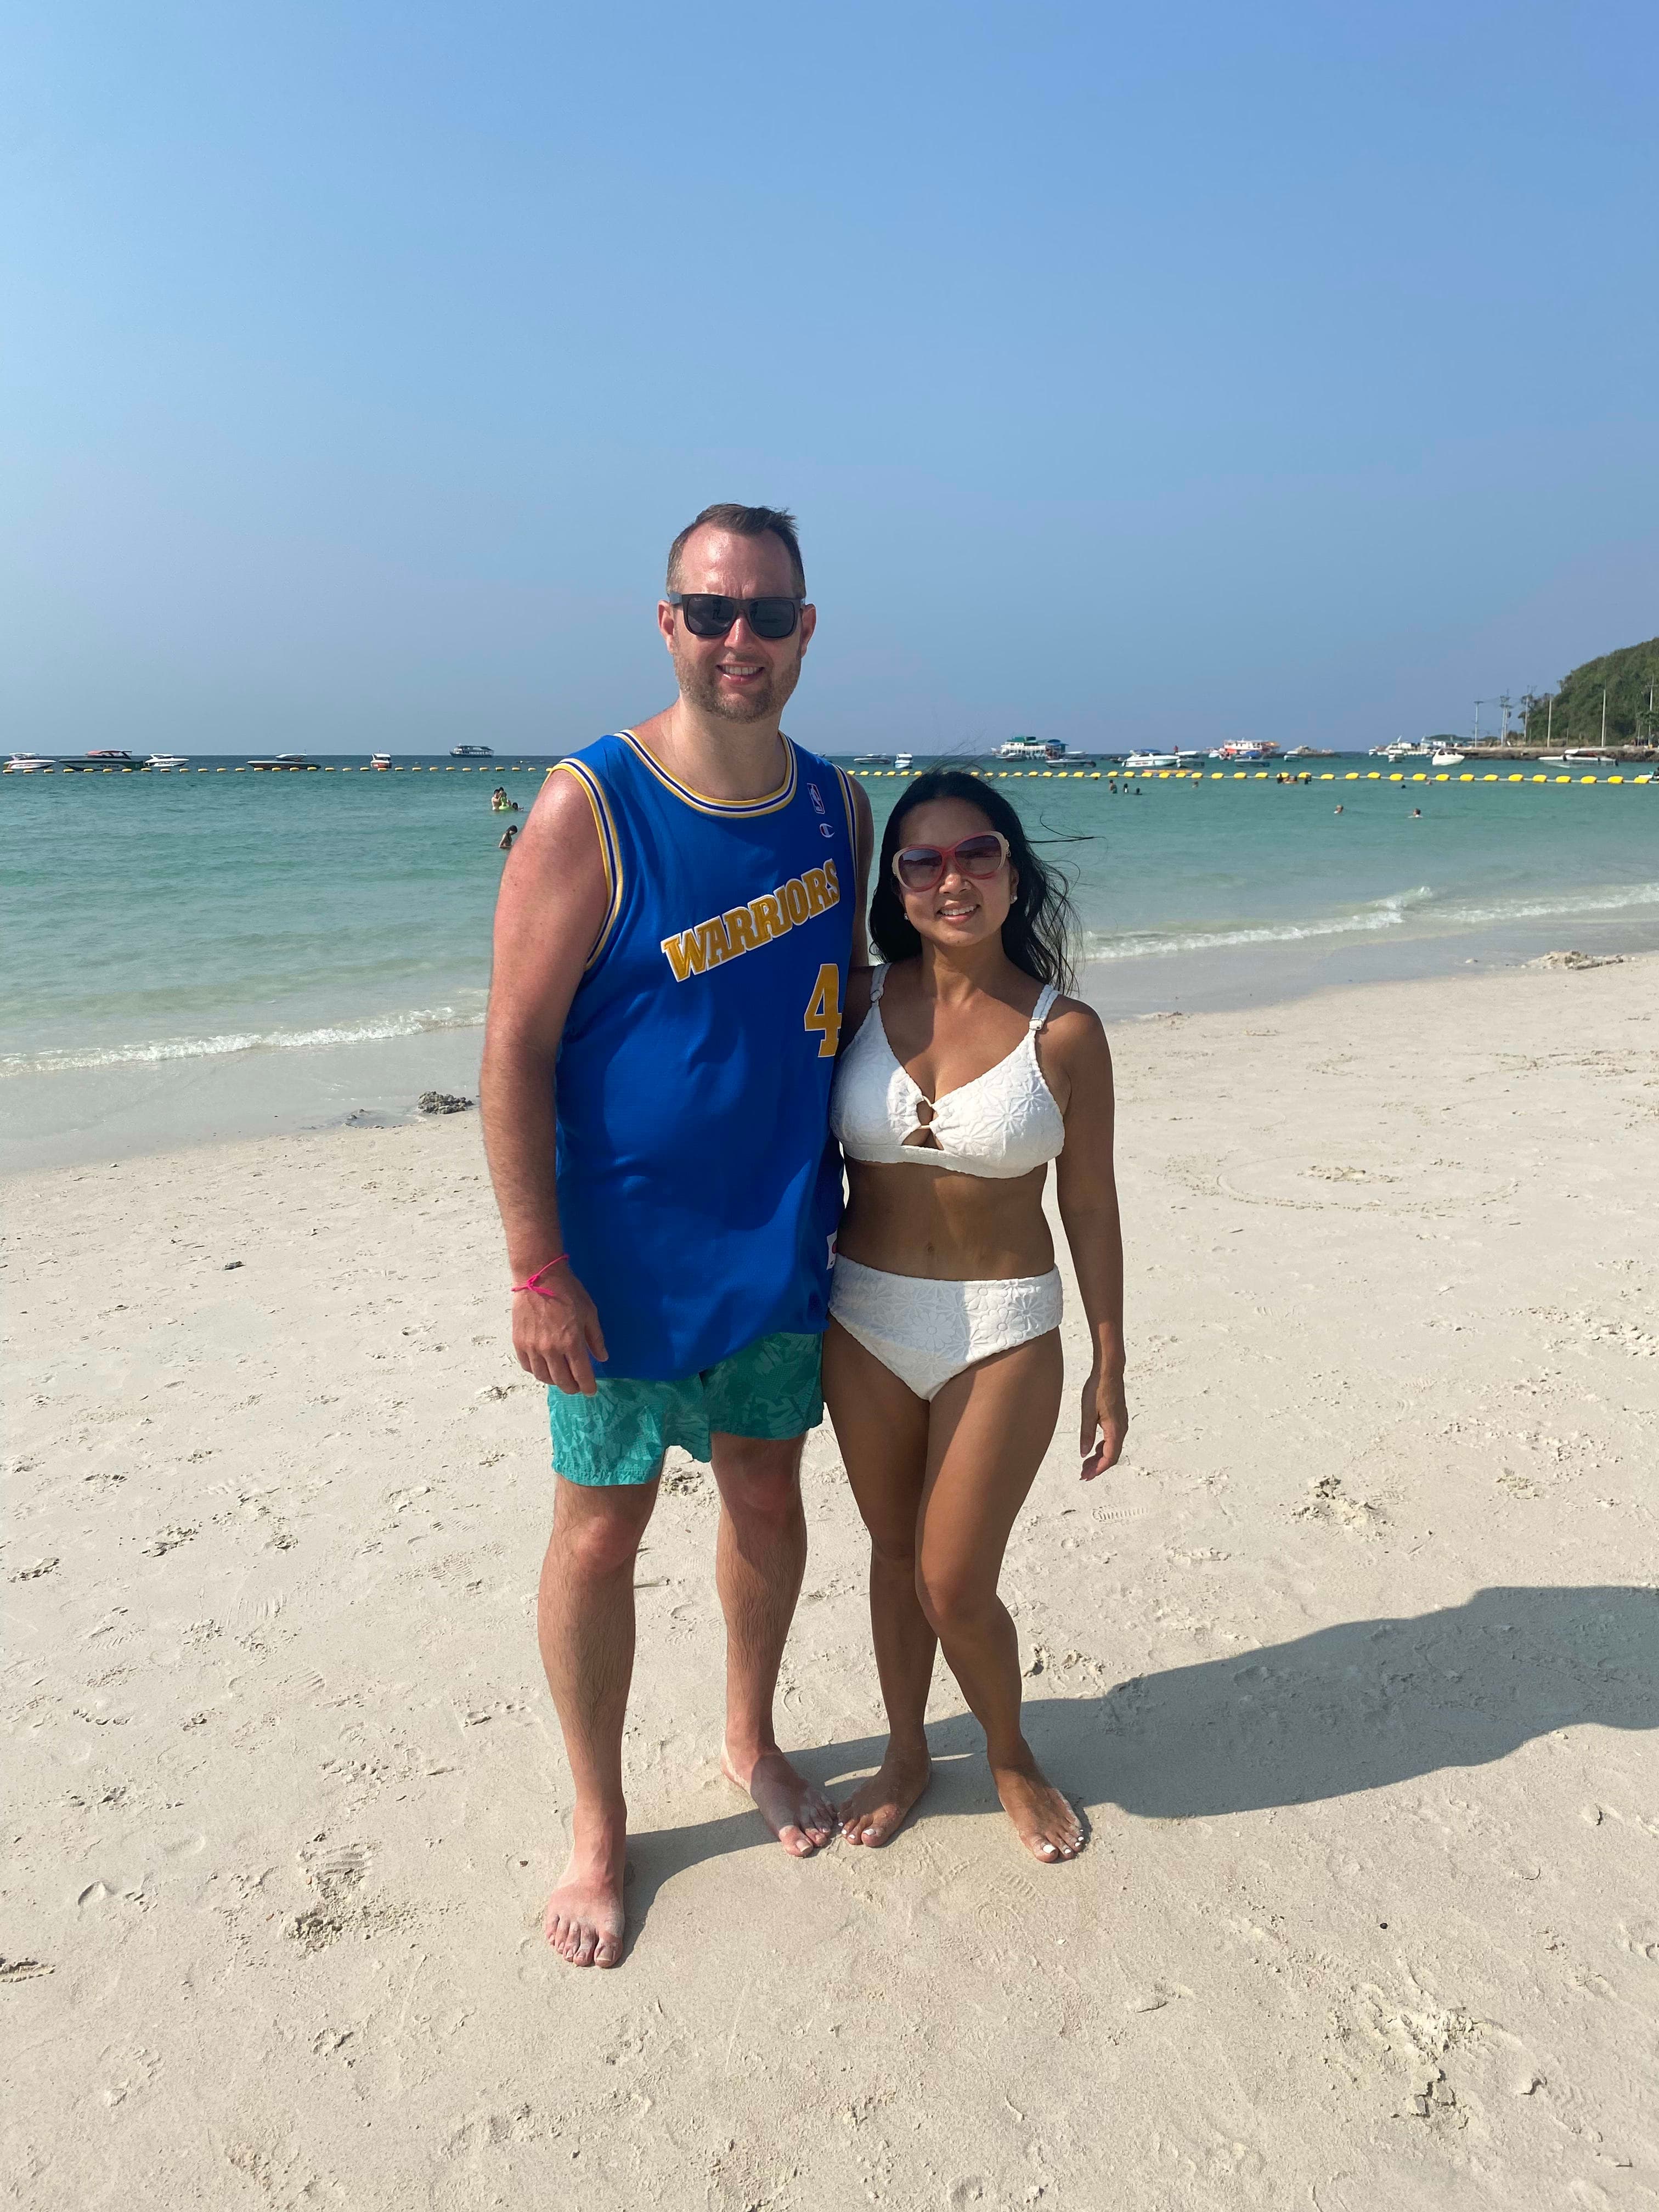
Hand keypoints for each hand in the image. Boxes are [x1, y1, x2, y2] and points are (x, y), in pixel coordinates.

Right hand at [511, 1265, 608, 1393]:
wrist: (538, 1276)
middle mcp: (551, 1349)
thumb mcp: (589, 1313)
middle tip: (577, 1386)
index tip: (590, 1391)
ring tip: (561, 1377)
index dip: (587, 1387)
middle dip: (572, 1387)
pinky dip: (537, 1371)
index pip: (581, 1375)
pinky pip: (528, 1366)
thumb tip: (602, 1357)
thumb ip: (595, 1338)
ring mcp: (532, 1347)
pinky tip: (544, 1367)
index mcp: (571, 1342)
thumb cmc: (567, 1292)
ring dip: (554, 1381)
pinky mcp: (519, 1342)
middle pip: (562, 1381)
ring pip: (543, 1377)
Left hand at [1079, 1364, 1127, 1480]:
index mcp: (1115, 1430)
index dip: (1098, 1469)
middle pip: (1112, 1456)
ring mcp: (1121, 1424)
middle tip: (1083, 1474)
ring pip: (1112, 1448)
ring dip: (1100, 1458)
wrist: (1109, 1372)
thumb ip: (1086, 1434)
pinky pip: (1112, 1440)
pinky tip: (1093, 1449)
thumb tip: (1084, 1453)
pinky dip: (1103, 1448)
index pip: (1109, 1458)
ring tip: (1086, 1465)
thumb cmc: (1098, 1389)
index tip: (1086, 1476)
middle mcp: (1121, 1429)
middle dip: (1098, 1467)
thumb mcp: (1087, 1412)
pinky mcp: (1118, 1419)